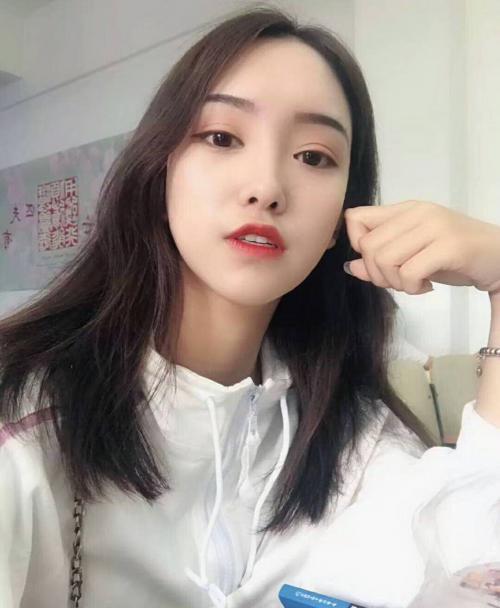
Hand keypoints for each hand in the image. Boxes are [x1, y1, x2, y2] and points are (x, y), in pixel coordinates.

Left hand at [343, 201, 499, 295]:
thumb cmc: (455, 258)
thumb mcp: (412, 256)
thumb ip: (381, 260)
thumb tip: (351, 267)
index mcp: (405, 209)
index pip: (355, 218)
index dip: (357, 247)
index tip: (378, 263)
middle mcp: (417, 212)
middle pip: (367, 246)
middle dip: (377, 274)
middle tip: (399, 282)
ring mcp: (434, 226)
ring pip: (384, 259)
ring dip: (395, 283)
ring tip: (414, 284)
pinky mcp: (449, 246)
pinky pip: (408, 272)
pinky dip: (412, 288)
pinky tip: (427, 286)